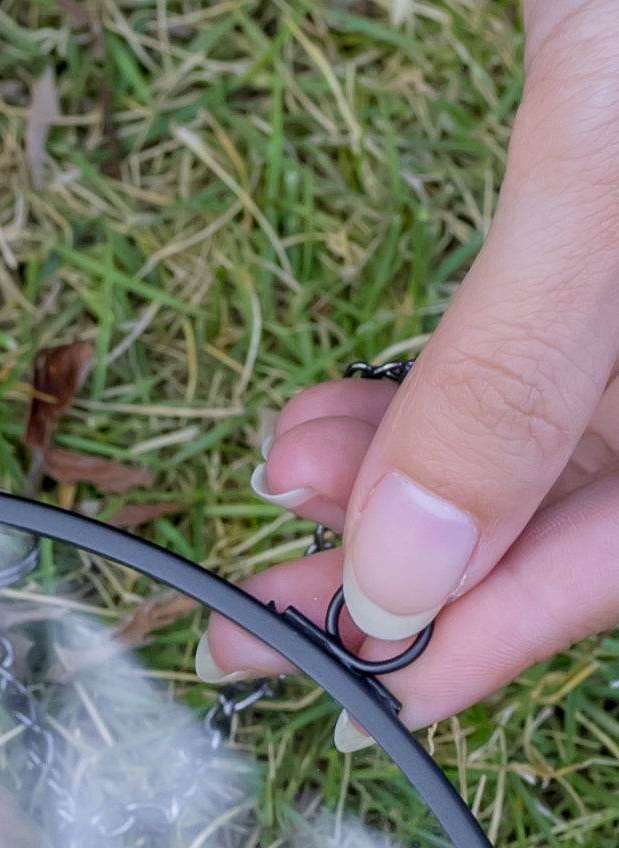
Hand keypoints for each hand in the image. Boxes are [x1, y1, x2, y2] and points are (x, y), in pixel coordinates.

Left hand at [217, 0, 618, 716]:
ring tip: (283, 462)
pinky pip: (535, 335)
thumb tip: (412, 575)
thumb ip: (514, 369)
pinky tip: (334, 408)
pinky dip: (434, 382)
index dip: (498, 631)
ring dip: (412, 467)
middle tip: (263, 604)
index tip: (351, 696)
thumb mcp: (602, 151)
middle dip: (426, 553)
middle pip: (596, 497)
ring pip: (557, 424)